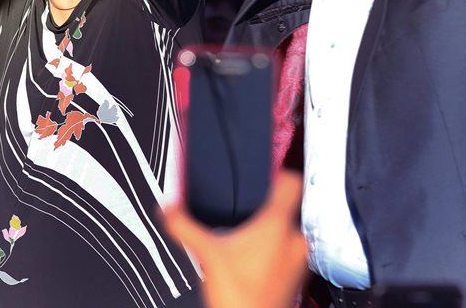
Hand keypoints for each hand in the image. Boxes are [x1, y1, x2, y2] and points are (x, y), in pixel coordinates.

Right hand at [163, 172, 309, 307]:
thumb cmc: (239, 296)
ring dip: (269, 233)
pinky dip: (271, 253)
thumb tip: (167, 209)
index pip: (291, 182)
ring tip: (245, 239)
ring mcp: (298, 260)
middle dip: (263, 210)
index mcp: (277, 225)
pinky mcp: (296, 278)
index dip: (278, 172)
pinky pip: (286, 254)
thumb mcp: (205, 253)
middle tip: (243, 215)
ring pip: (287, 232)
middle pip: (286, 208)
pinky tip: (250, 262)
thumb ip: (183, 225)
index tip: (267, 172)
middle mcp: (294, 240)